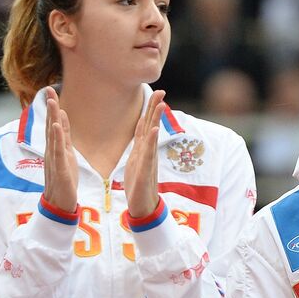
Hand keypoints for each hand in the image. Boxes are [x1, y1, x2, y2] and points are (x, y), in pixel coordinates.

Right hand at [42, 86, 78, 212]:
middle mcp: (52, 150)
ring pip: (53, 135)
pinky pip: (58, 150)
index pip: (54, 123)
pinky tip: (55, 126)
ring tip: (52, 102)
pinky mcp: (59, 168)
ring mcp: (54, 158)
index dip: (53, 106)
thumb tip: (60, 118)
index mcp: (56, 147)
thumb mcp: (66, 154)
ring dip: (52, 117)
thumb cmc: (63, 179)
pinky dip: (56, 137)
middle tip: (48, 89)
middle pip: (51, 125)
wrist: (59, 202)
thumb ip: (63, 136)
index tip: (51, 89)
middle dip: (51, 107)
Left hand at [125, 90, 165, 219]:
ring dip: (156, 120)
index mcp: (142, 150)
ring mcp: (148, 161)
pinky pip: (149, 154)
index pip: (146, 125)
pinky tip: (155, 130)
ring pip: (152, 136)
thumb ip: (140, 148)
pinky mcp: (146, 171)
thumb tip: (143, 135)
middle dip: (155, 108)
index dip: (150, 110)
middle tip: (162, 91)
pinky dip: (152, 141)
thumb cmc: (138, 186)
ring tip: (161, 104)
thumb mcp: (136, 163)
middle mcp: (147, 152)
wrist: (143, 207)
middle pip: (152, 126)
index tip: (155, 93)